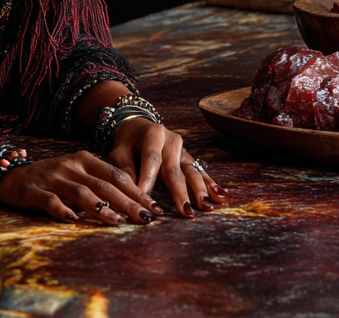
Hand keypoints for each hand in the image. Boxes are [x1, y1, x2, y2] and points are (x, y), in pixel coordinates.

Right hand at [0, 149, 164, 225]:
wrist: (12, 175)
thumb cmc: (53, 180)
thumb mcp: (77, 176)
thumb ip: (99, 186)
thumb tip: (133, 206)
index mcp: (85, 160)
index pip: (116, 175)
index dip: (136, 191)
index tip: (154, 208)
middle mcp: (71, 166)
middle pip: (104, 184)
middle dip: (127, 202)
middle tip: (145, 218)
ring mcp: (53, 177)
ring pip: (81, 192)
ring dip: (101, 207)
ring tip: (117, 222)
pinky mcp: (34, 190)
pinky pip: (50, 201)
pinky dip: (62, 210)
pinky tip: (73, 220)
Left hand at [109, 118, 226, 217]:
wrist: (137, 127)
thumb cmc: (126, 143)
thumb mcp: (118, 153)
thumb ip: (125, 171)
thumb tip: (132, 193)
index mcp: (152, 135)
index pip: (151, 158)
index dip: (148, 176)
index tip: (146, 195)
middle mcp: (171, 140)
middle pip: (175, 169)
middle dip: (180, 191)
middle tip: (185, 211)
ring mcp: (182, 150)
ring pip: (191, 171)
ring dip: (199, 190)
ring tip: (206, 207)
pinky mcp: (188, 158)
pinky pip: (199, 172)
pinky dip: (209, 184)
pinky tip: (220, 195)